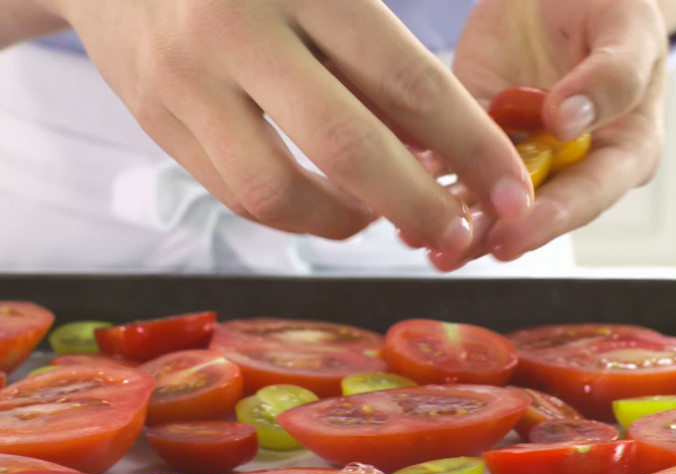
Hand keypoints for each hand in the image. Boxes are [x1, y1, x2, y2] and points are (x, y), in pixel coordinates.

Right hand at [39, 0, 533, 252]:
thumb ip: (379, 51)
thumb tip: (442, 140)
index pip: (408, 82)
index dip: (470, 147)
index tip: (512, 190)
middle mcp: (235, 33)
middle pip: (347, 149)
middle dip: (418, 205)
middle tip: (458, 231)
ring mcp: (185, 84)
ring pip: (279, 192)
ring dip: (347, 222)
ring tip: (385, 216)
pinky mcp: (157, 122)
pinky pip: (235, 195)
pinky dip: (295, 213)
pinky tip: (330, 204)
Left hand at [433, 0, 667, 269]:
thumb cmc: (610, 5)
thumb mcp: (629, 28)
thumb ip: (613, 77)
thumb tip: (568, 123)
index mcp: (623, 149)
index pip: (588, 195)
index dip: (550, 220)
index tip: (513, 237)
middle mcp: (570, 162)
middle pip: (530, 210)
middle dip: (489, 234)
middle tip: (452, 251)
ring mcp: (521, 149)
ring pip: (487, 196)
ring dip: (453, 219)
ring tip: (418, 238)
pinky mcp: (477, 127)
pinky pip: (451, 159)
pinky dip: (426, 176)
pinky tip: (398, 188)